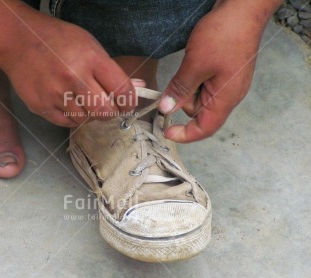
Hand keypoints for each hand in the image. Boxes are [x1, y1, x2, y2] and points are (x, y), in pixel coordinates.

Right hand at [1, 9, 135, 126]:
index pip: (122, 90)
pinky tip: (69, 104)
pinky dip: (73, 117)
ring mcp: (55, 94)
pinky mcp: (41, 106)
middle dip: (111, 112)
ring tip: (83, 100)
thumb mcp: (90, 46)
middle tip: (106, 106)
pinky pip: (67, 123)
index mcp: (91, 59)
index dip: (129, 102)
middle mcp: (74, 77)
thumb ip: (111, 69)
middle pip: (105, 111)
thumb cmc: (59, 41)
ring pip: (86, 120)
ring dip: (90, 114)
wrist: (19, 41)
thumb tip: (138, 88)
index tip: (128, 105)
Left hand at [159, 0, 279, 141]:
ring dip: (188, 87)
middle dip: (184, 101)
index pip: (205, 129)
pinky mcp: (224, 73)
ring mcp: (228, 84)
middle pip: (200, 112)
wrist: (242, 9)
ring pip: (200, 97)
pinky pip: (204, 85)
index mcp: (225, 99)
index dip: (185, 135)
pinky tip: (194, 63)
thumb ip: (180, 90)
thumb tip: (166, 109)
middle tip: (177, 82)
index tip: (167, 132)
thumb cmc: (224, 35)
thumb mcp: (195, 65)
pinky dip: (194, 79)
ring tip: (190, 66)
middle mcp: (229, 96)